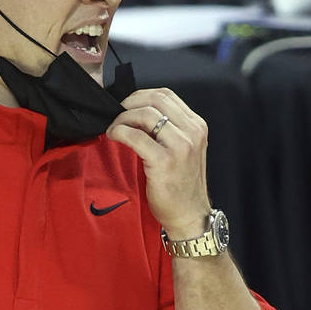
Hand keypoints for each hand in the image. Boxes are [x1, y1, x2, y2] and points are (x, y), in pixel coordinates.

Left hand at [106, 88, 211, 237]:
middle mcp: (192, 132)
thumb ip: (167, 128)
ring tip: (114, 128)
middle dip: (129, 103)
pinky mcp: (165, 161)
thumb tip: (136, 111)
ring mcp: (181, 147)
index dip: (140, 95)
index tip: (126, 105)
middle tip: (116, 114)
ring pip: (145, 115)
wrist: (189, 215)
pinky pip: (136, 136)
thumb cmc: (181, 184)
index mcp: (197, 126)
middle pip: (155, 100)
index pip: (166, 95)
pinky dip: (120, 132)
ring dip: (123, 118)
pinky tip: (114, 136)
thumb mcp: (183, 149)